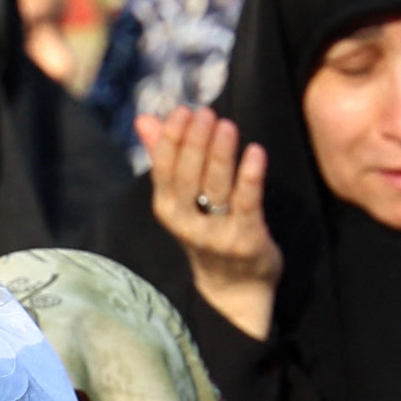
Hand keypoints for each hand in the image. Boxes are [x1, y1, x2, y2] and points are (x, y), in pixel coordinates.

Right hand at [137, 107, 279, 337]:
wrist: (234, 289)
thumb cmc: (208, 232)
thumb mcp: (182, 200)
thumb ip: (165, 157)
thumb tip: (144, 119)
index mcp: (168, 210)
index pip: (164, 169)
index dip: (172, 139)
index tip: (182, 111)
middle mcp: (187, 224)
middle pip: (189, 176)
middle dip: (196, 142)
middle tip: (206, 113)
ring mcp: (217, 234)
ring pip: (216, 187)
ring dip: (220, 153)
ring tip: (227, 125)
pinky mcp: (246, 240)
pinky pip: (247, 204)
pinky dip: (250, 176)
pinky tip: (255, 152)